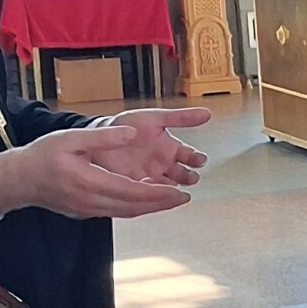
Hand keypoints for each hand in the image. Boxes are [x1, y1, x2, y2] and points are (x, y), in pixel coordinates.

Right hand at [0, 124, 193, 220]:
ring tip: (170, 199)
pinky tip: (145, 199)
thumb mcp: (70, 138)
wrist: (17, 180)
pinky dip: (134, 207)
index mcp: (89, 181)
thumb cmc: (41, 156)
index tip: (178, 192)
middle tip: (184, 198)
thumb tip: (132, 133)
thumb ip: (103, 136)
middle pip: (133, 207)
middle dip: (161, 204)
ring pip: (126, 213)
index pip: (132, 192)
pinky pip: (116, 212)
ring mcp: (87, 210)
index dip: (158, 194)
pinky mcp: (85, 212)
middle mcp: (90, 201)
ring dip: (150, 208)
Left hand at [95, 107, 211, 185]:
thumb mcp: (156, 118)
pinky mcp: (136, 185)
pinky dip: (153, 192)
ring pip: (168, 187)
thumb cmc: (128, 124)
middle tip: (190, 176)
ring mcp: (151, 176)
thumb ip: (180, 118)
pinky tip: (153, 189)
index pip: (192, 157)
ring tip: (172, 184)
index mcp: (171, 148)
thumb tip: (206, 114)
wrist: (100, 133)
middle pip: (184, 176)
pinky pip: (149, 193)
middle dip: (189, 177)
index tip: (199, 159)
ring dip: (172, 187)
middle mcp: (163, 164)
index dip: (197, 159)